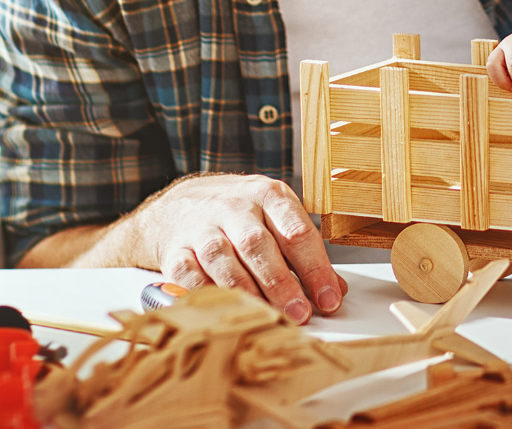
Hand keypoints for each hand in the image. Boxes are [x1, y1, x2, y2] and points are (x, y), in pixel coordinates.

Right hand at [129, 172, 347, 322]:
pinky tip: (227, 310)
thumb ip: (305, 253)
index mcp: (267, 195)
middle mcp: (234, 207)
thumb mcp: (277, 219)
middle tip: (300, 314)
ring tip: (267, 316)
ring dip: (246, 291)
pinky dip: (207, 294)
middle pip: (257, 245)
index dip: (315, 268)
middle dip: (281, 283)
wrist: (185, 203)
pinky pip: (188, 275)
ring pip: (222, 259)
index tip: (329, 299)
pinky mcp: (176, 250)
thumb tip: (336, 290)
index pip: (296, 232)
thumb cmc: (242, 215)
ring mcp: (201, 228)